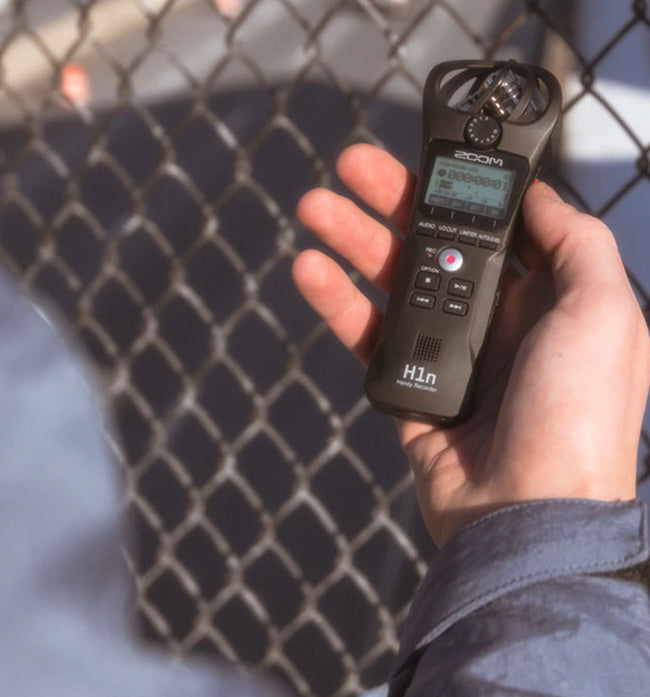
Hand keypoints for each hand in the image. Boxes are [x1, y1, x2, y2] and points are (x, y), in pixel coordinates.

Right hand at [293, 144, 649, 546]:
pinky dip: (337, 302)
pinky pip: (367, 335)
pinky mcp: (407, 385)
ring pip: (390, 282)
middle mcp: (491, 319)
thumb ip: (578, 244)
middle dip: (390, 201)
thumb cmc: (579, 419)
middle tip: (350, 166)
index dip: (456, 190)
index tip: (425, 157)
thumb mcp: (605, 315)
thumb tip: (540, 197)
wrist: (527, 513)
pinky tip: (311, 271)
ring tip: (314, 207)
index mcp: (540, 297)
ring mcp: (445, 352)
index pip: (488, 227)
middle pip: (431, 244)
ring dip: (351, 242)